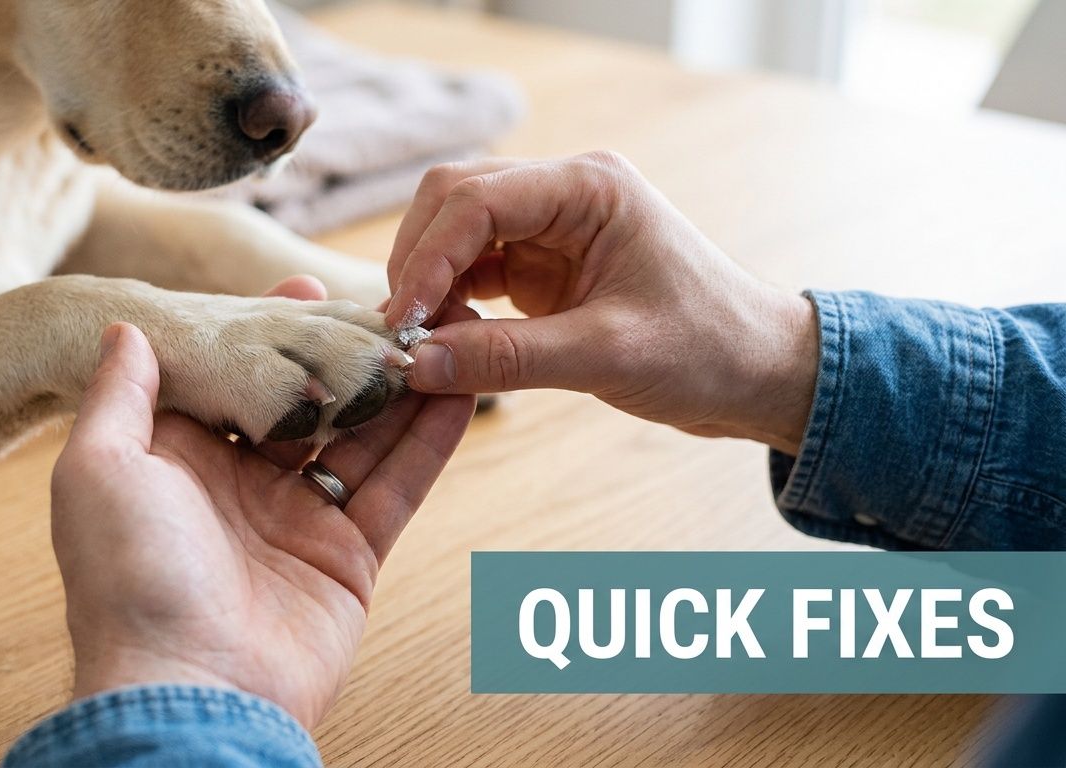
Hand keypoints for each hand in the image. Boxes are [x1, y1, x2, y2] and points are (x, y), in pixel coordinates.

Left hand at [50, 277, 474, 728]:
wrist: (188, 692)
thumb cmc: (128, 580)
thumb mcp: (99, 471)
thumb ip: (119, 396)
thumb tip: (127, 328)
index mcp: (180, 461)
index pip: (233, 378)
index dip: (267, 332)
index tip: (303, 285)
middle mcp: (242, 486)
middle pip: (306, 403)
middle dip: (345, 355)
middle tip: (390, 303)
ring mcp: (299, 522)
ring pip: (361, 438)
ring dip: (398, 388)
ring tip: (439, 333)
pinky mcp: (349, 558)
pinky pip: (396, 489)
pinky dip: (428, 443)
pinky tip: (458, 393)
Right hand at [384, 152, 818, 453]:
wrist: (759, 372)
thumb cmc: (707, 350)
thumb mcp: (607, 355)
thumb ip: (507, 358)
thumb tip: (417, 365)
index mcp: (589, 188)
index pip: (477, 198)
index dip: (427, 255)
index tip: (404, 319)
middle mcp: (566, 193)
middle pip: (455, 199)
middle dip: (418, 260)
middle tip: (402, 330)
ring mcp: (552, 226)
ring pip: (457, 230)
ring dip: (430, 279)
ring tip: (421, 339)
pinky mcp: (544, 264)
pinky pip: (475, 266)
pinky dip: (451, 299)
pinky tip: (445, 338)